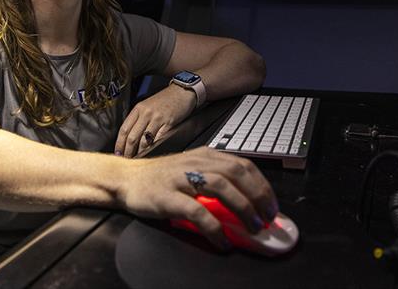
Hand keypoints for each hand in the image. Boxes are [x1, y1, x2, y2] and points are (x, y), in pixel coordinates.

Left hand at [115, 84, 194, 157]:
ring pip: (143, 140)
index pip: (124, 129)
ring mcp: (157, 118)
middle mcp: (146, 113)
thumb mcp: (148, 105)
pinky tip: (150, 153)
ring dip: (139, 152)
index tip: (117, 152)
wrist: (182, 92)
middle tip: (126, 159)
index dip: (119, 143)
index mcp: (138, 108)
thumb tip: (130, 136)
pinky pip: (157, 139)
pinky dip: (152, 148)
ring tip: (137, 159)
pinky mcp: (168, 123)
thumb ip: (138, 118)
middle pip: (132, 137)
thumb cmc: (165, 100)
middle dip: (127, 151)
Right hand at [118, 147, 279, 249]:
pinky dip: (215, 228)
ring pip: (221, 187)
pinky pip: (197, 212)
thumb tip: (246, 204)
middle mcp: (196, 163)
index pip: (243, 164)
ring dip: (242, 209)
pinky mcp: (168, 197)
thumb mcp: (190, 170)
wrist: (125, 179)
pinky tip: (223, 241)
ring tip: (252, 228)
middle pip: (237, 173)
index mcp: (205, 155)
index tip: (272, 205)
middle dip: (258, 196)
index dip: (262, 185)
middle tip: (267, 218)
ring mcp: (181, 178)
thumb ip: (214, 179)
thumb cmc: (160, 178)